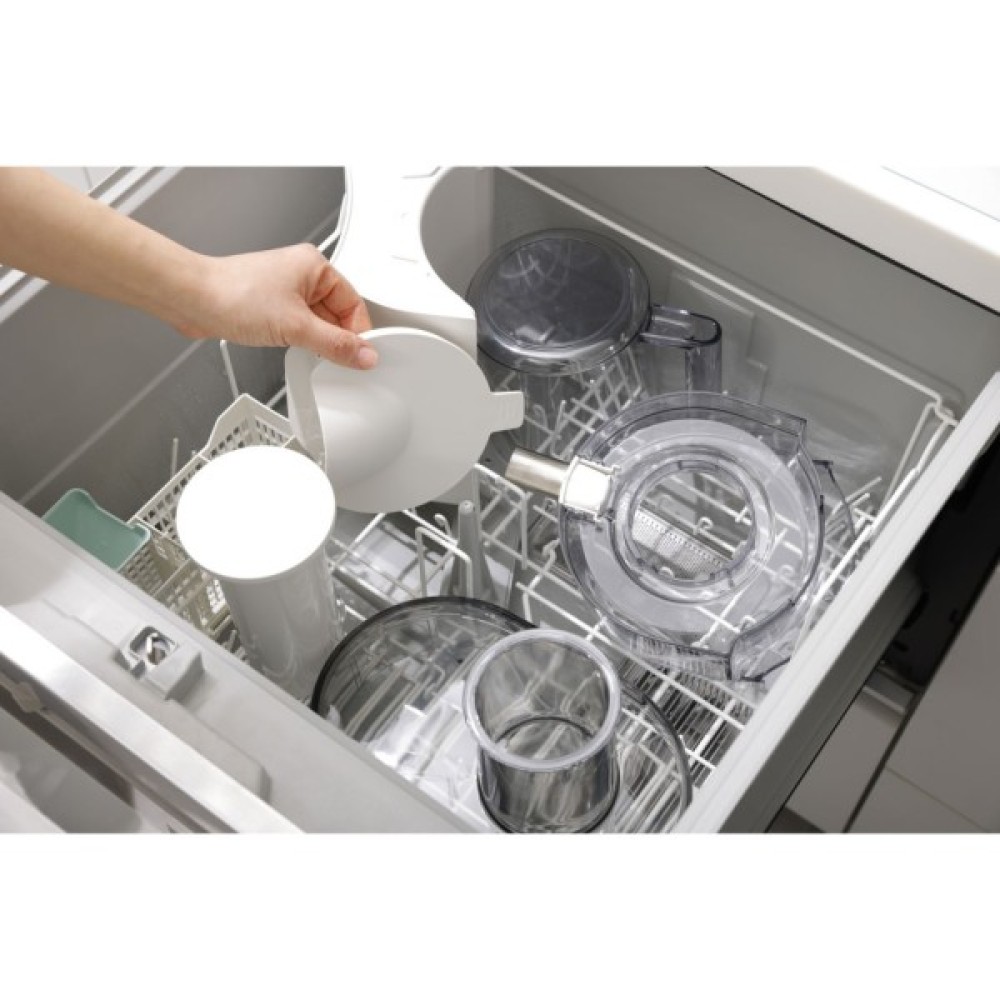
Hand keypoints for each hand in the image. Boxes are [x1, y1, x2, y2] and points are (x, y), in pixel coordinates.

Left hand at [178, 244, 376, 368]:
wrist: (191, 299)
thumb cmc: (233, 295)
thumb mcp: (296, 327)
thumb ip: (335, 345)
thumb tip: (364, 355)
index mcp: (315, 266)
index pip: (354, 303)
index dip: (360, 333)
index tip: (362, 356)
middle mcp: (302, 274)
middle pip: (338, 314)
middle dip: (337, 339)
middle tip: (338, 360)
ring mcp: (286, 291)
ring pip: (318, 322)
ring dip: (318, 341)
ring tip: (308, 351)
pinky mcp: (271, 307)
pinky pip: (300, 326)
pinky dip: (302, 341)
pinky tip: (294, 349)